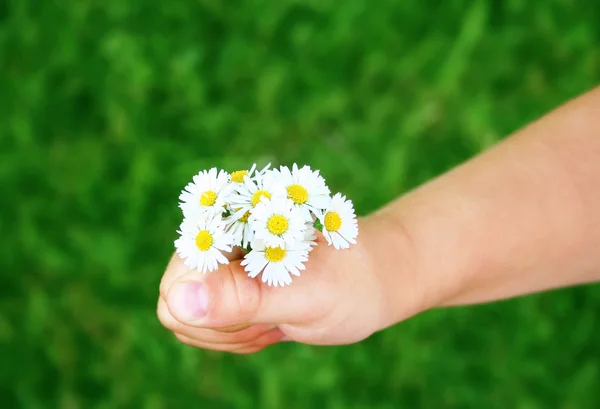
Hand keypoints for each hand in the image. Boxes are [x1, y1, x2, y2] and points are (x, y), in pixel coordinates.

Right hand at [157, 214, 421, 353]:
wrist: (370, 281)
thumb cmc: (349, 282)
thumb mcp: (303, 294)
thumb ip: (242, 298)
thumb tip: (179, 302)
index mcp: (228, 225)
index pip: (178, 284)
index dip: (216, 312)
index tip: (265, 313)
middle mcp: (214, 241)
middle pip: (179, 306)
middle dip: (228, 326)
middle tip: (276, 318)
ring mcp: (218, 265)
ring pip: (192, 321)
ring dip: (236, 333)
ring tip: (280, 317)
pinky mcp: (225, 286)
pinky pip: (208, 327)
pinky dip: (240, 336)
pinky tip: (273, 320)